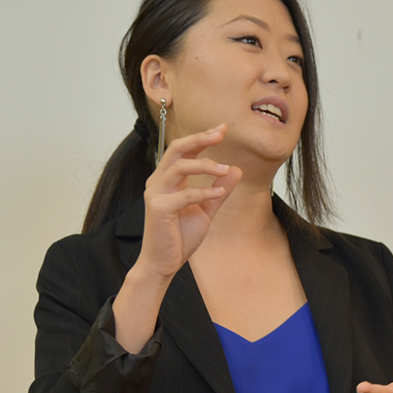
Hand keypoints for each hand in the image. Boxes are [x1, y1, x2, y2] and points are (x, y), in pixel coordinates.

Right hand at [137, 124, 242, 280]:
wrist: (163, 263)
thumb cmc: (179, 237)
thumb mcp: (205, 211)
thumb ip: (218, 191)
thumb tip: (236, 170)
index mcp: (167, 179)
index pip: (183, 150)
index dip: (202, 137)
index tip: (223, 129)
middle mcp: (158, 182)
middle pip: (176, 149)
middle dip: (199, 138)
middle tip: (221, 134)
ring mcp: (156, 194)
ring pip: (179, 167)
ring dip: (204, 165)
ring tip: (225, 168)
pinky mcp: (159, 209)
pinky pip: (184, 195)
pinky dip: (204, 191)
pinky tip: (220, 192)